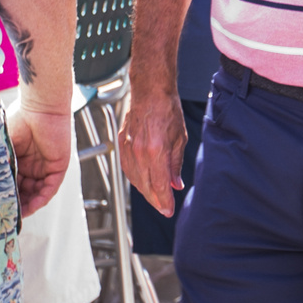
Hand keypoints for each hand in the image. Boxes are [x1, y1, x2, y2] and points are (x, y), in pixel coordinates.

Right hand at [7, 107, 74, 214]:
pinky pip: (50, 188)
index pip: (11, 183)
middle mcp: (32, 167)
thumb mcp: (3, 146)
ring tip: (17, 215)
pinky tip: (32, 206)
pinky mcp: (58, 167)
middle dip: (15, 204)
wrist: (41, 107)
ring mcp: (45, 168)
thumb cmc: (19, 120)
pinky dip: (41, 198)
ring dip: (28, 205)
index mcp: (18, 160)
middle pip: (24, 192)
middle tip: (5, 216)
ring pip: (36, 193)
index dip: (4, 195)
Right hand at [119, 85, 189, 216]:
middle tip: (164, 208)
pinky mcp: (122, 144)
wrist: (150, 91)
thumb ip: (175, 165)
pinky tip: (142, 182)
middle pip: (145, 186)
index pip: (159, 185)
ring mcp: (128, 148)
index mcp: (155, 151)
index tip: (169, 210)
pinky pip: (127, 168)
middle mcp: (139, 152)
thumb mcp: (180, 139)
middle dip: (156, 200)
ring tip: (155, 197)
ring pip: (134, 179)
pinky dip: (135, 178)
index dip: (164, 201)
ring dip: (145, 191)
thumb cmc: (167, 110)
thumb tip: (175, 184)